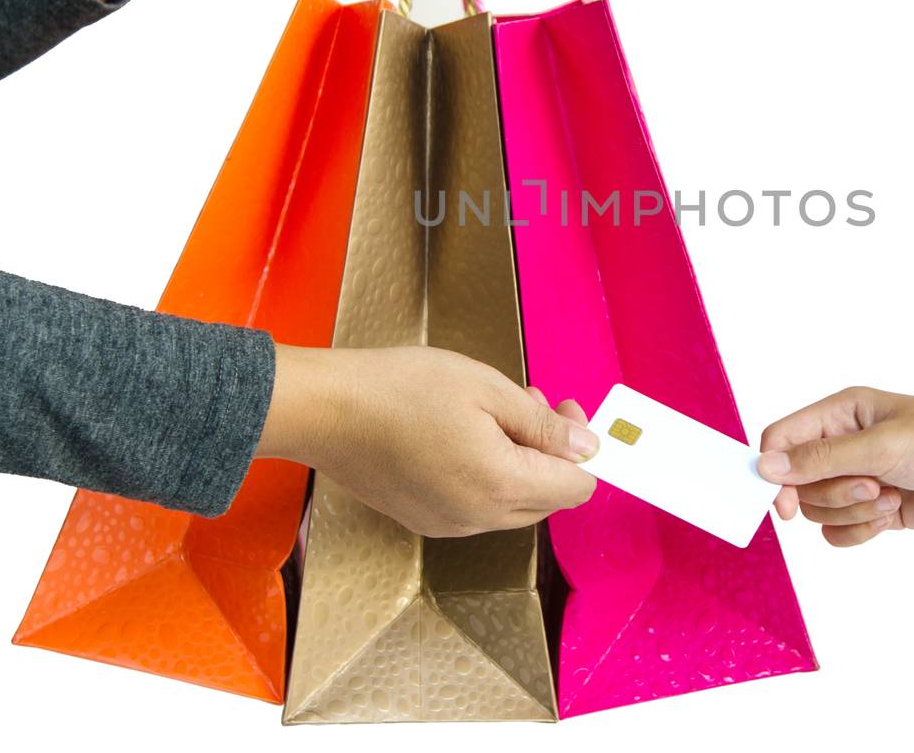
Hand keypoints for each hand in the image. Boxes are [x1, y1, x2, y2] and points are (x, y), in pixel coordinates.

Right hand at [257, 344, 597, 536]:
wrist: (326, 411)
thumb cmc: (400, 390)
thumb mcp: (486, 389)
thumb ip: (542, 424)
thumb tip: (586, 447)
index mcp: (501, 484)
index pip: (576, 488)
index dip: (582, 448)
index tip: (566, 411)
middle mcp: (479, 517)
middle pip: (547, 500)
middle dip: (552, 453)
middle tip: (534, 403)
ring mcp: (450, 524)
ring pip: (513, 503)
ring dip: (520, 462)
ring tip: (497, 412)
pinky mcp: (426, 519)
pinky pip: (478, 506)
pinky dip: (488, 475)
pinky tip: (466, 435)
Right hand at [758, 388, 913, 546]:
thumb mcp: (881, 446)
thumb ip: (820, 458)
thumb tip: (763, 466)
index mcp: (840, 413)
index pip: (782, 439)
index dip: (775, 473)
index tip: (785, 504)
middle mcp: (844, 443)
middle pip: (798, 482)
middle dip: (834, 493)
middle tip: (873, 485)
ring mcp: (859, 477)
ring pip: (819, 509)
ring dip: (853, 512)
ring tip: (892, 497)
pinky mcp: (875, 509)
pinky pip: (839, 532)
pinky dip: (861, 531)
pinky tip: (892, 516)